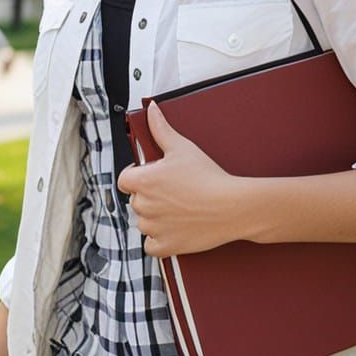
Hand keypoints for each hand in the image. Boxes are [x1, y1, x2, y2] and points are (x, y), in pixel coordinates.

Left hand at [117, 102, 243, 257]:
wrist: (231, 206)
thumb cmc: (207, 176)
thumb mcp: (181, 147)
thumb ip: (160, 128)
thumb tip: (151, 110)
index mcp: (142, 181)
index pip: (124, 180)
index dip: (136, 176)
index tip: (150, 176)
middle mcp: (143, 206)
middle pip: (136, 200)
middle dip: (149, 196)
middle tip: (172, 191)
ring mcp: (153, 228)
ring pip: (143, 222)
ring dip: (154, 218)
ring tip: (177, 208)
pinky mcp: (166, 246)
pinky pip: (151, 245)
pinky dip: (159, 239)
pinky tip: (174, 228)